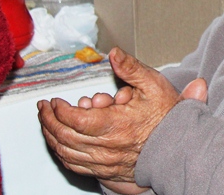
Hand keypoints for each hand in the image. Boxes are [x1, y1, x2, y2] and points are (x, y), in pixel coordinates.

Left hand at [37, 47, 206, 188]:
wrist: (179, 147)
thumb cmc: (167, 117)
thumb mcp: (153, 84)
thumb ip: (131, 68)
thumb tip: (114, 53)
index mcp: (114, 125)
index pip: (73, 119)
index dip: (58, 110)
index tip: (54, 101)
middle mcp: (106, 147)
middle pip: (64, 136)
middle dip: (49, 121)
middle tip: (45, 109)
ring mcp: (104, 162)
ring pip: (66, 152)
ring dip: (52, 137)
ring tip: (48, 123)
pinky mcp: (105, 171)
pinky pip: (74, 165)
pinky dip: (62, 154)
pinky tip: (60, 144)